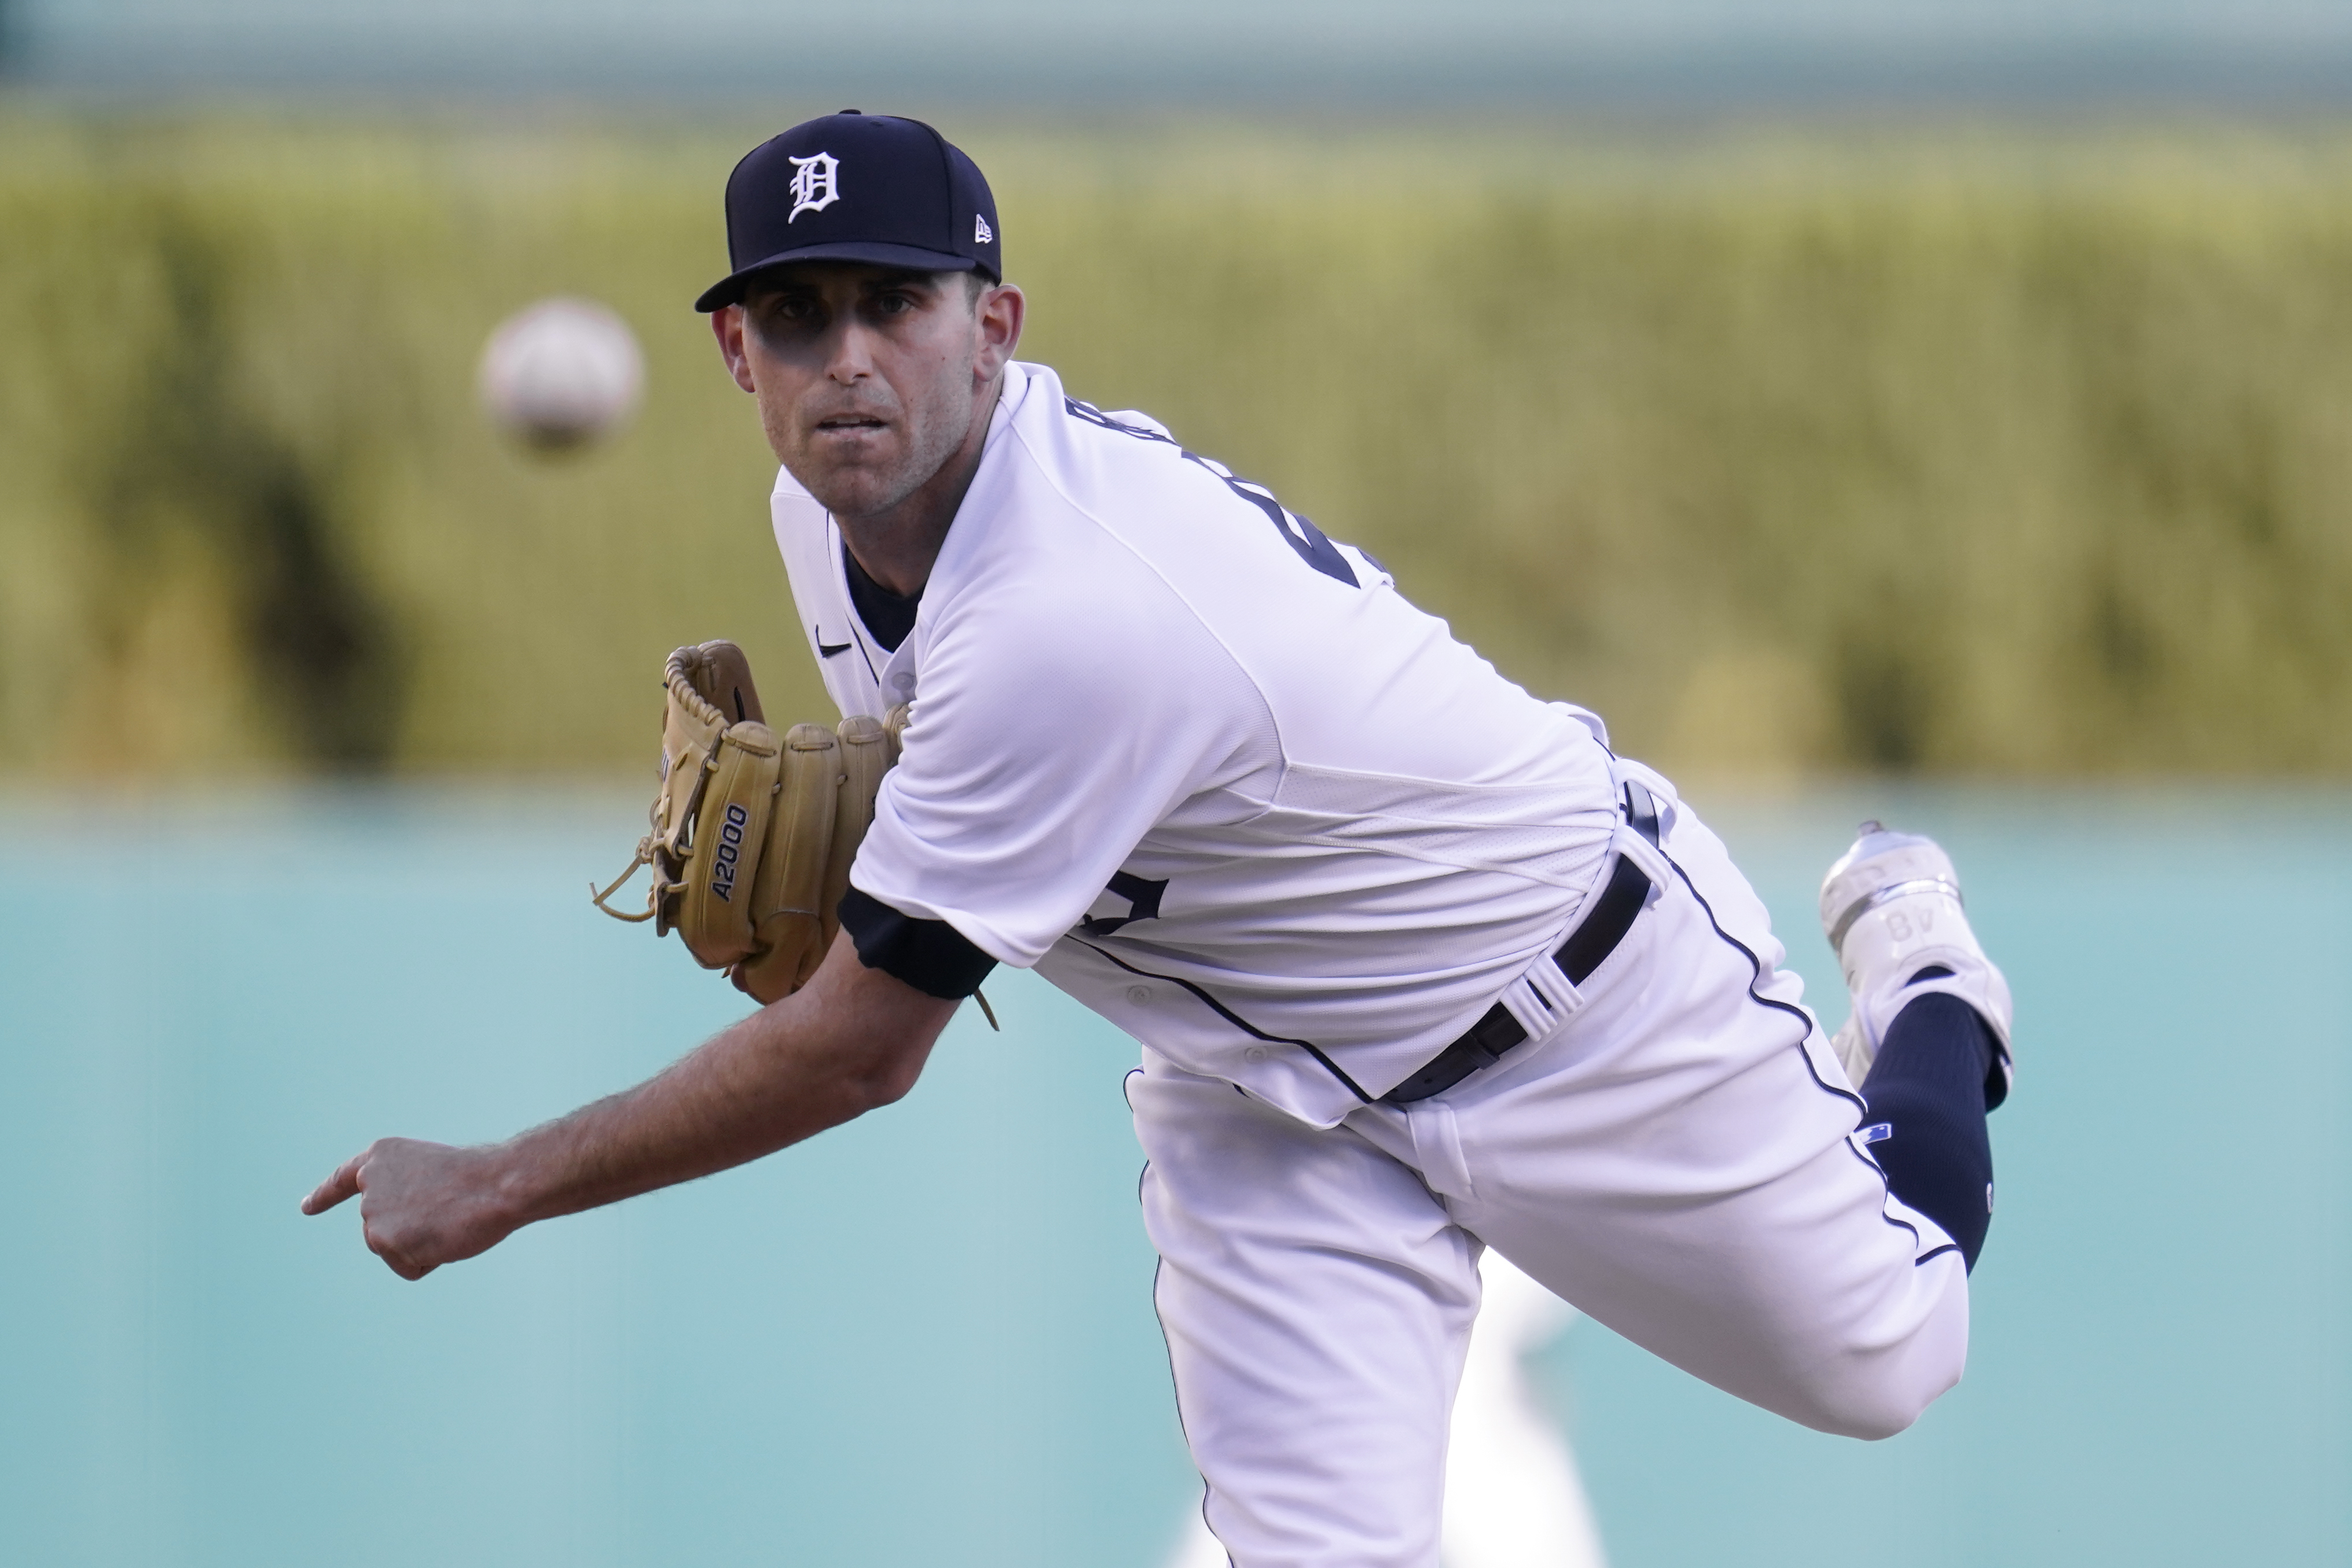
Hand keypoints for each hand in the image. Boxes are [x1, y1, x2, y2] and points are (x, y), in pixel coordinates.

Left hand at [301, 1138, 522, 1280]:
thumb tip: (407, 1233)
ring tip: (449, 1222)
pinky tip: (446, 1237)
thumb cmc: (480, 1177)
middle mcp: (369, 1183)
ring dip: (422, 1246)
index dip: (325, 1196)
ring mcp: (372, 1213)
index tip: (306, 1207)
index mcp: (381, 1157)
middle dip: (411, 1231)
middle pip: (380, 1227)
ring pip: (394, 1249)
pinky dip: (431, 1261)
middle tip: (447, 1211)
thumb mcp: (433, 1173)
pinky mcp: (382, 1240)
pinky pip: (409, 1268)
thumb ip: (408, 1193)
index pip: (344, 1179)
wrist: (496, 1184)